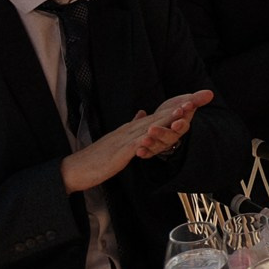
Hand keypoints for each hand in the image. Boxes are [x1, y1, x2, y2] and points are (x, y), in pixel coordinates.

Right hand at [63, 91, 212, 192]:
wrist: (75, 168)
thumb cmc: (97, 157)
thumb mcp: (118, 139)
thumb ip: (132, 126)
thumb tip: (143, 112)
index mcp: (130, 130)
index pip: (155, 117)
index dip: (173, 109)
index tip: (191, 101)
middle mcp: (127, 132)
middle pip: (155, 119)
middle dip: (174, 110)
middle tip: (193, 100)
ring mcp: (122, 142)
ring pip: (147, 130)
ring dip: (164, 121)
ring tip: (181, 113)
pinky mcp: (117, 155)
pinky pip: (132, 148)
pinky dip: (144, 142)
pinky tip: (156, 137)